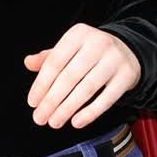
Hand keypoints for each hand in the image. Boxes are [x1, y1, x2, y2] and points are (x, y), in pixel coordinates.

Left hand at [24, 26, 140, 128]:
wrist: (128, 51)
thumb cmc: (90, 53)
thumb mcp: (70, 49)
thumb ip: (48, 58)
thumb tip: (28, 63)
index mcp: (78, 34)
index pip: (55, 62)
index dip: (42, 84)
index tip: (32, 103)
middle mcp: (98, 43)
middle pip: (69, 77)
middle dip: (52, 101)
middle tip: (40, 118)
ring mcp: (114, 59)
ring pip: (87, 88)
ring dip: (67, 109)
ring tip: (54, 122)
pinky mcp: (127, 75)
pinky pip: (107, 98)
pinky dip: (90, 113)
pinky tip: (76, 122)